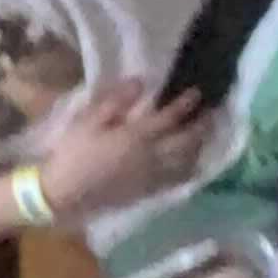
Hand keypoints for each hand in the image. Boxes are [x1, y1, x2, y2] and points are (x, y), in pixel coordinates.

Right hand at [34, 78, 213, 214]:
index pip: (170, 116)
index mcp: (136, 136)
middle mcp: (151, 156)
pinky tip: (191, 164)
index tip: (197, 91)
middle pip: (186, 140)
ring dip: (199, 146)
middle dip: (202, 125)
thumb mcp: (87, 121)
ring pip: (186, 161)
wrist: (64, 194)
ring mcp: (152, 176)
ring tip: (205, 135)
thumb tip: (140, 82)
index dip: (186, 103)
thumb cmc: (73, 153)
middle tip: (212, 112)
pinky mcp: (148, 191)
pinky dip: (189, 169)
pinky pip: (176, 180)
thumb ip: (115, 102)